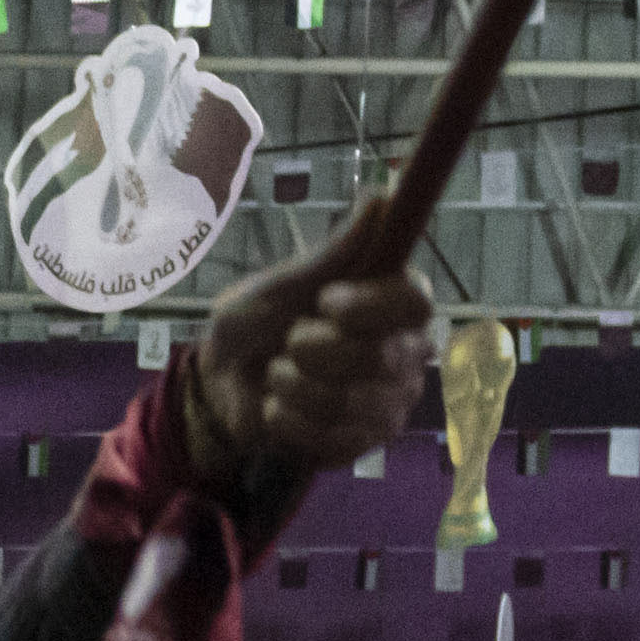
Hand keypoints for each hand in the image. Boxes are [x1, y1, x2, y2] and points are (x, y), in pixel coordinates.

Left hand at [174, 256, 423, 515]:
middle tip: (289, 343)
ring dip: (296, 388)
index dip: (371, 305)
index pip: (416, 301)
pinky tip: (281, 410)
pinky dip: (291, 423)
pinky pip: (335, 439)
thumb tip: (383, 196)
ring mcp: (391, 402)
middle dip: (315, 351)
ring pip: (355, 402)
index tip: (325, 301)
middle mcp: (406, 352)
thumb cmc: (258, 323)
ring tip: (278, 376)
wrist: (223, 382)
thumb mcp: (281, 284)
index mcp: (392, 303)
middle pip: (383, 357)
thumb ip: (333, 253)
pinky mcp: (367, 444)